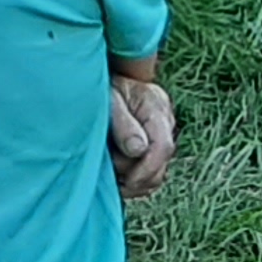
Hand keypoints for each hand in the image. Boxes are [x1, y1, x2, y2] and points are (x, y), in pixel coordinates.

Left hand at [108, 77, 176, 199]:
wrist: (96, 78)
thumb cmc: (100, 87)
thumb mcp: (108, 99)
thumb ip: (123, 123)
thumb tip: (138, 150)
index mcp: (156, 105)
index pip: (163, 146)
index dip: (146, 169)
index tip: (125, 181)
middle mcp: (165, 122)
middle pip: (162, 165)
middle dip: (137, 178)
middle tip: (109, 175)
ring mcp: (161, 135)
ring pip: (156, 174)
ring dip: (134, 182)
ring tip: (109, 175)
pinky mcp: (152, 148)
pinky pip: (149, 174)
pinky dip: (133, 181)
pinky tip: (114, 176)